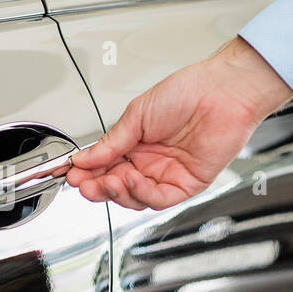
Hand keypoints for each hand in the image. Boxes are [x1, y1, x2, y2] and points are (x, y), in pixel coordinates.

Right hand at [66, 37, 292, 209]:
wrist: (221, 92)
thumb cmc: (188, 92)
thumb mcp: (137, 115)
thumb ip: (111, 141)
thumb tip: (85, 158)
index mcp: (136, 145)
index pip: (105, 167)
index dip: (87, 173)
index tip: (72, 174)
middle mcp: (151, 162)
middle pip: (117, 187)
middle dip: (97, 188)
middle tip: (83, 184)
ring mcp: (168, 174)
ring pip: (135, 198)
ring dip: (117, 192)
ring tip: (107, 180)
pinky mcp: (186, 184)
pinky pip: (159, 199)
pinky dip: (141, 193)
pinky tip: (131, 179)